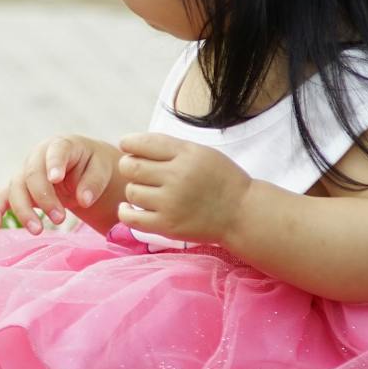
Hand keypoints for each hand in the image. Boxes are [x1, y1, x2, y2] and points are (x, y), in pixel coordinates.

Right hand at [0, 135, 120, 232]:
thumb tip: (83, 200)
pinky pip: (2, 198)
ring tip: (38, 231)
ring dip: (24, 210)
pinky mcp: (18, 189)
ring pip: (16, 188)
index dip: (54, 163)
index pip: (56, 151)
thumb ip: (94, 182)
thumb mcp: (102, 168)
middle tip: (60, 219)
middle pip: (32, 174)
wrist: (81, 167)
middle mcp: (37, 156)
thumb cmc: (92, 166)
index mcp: (61, 145)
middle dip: (44, 197)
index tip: (56, 178)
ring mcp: (24, 172)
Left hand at [115, 133, 252, 244]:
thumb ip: (170, 147)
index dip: (128, 143)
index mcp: (187, 154)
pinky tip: (130, 207)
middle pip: (131, 167)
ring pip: (131, 192)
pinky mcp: (168, 226)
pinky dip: (125, 212)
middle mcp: (177, 177)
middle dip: (128, 165)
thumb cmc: (220, 179)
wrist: (242, 213)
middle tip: (136, 170)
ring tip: (146, 190)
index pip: (143, 143)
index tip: (127, 146)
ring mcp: (171, 203)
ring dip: (134, 189)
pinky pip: (131, 218)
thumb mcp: (201, 152)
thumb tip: (132, 145)